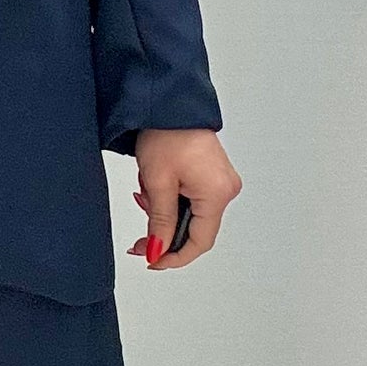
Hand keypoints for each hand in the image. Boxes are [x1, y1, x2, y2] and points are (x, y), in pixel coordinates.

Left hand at [128, 127, 240, 270]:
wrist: (168, 104)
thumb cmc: (165, 133)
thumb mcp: (157, 183)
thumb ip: (159, 222)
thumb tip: (158, 250)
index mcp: (216, 194)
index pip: (199, 241)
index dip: (174, 256)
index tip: (153, 261)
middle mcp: (226, 189)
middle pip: (196, 230)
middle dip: (165, 235)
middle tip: (140, 240)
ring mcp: (221, 182)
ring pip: (192, 215)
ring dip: (166, 215)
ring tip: (144, 195)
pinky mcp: (213, 175)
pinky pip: (193, 200)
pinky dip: (172, 201)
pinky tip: (155, 190)